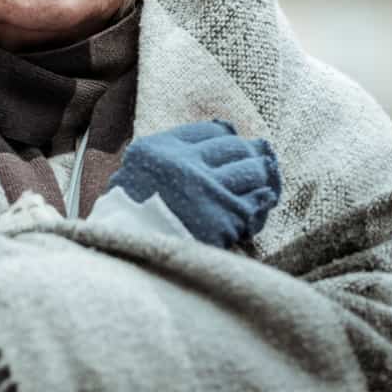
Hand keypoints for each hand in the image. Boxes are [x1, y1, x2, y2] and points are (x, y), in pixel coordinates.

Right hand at [106, 120, 280, 248]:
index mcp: (160, 150)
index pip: (210, 132)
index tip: (227, 150)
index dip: (224, 139)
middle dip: (246, 155)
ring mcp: (208, 192)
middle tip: (250, 163)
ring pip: (253, 170)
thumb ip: (169, 155)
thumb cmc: (133, 217)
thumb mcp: (136, 172)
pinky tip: (256, 207)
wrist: (131, 259)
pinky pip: (257, 203)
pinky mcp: (224, 220)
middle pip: (235, 147)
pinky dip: (260, 203)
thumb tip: (222, 134)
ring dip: (259, 176)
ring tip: (258, 183)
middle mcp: (186, 165)